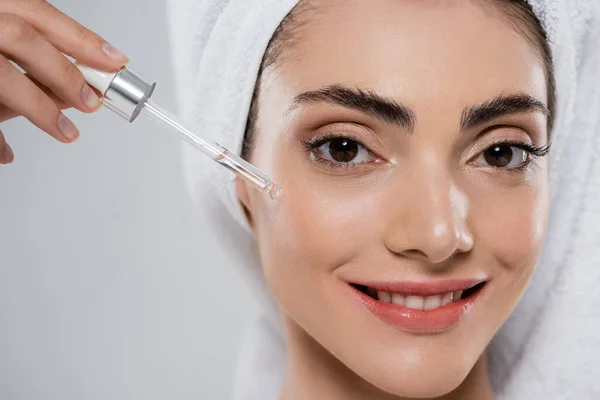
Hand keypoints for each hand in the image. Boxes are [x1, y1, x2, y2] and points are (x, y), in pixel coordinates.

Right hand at [0, 0, 128, 163]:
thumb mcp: (2, 46)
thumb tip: (78, 86)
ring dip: (38, 106)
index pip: (38, 14)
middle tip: (92, 102)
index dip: (81, 38)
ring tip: (67, 132)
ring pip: (0, 75)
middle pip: (20, 37)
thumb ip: (32, 62)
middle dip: (62, 71)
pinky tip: (6, 153)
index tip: (116, 60)